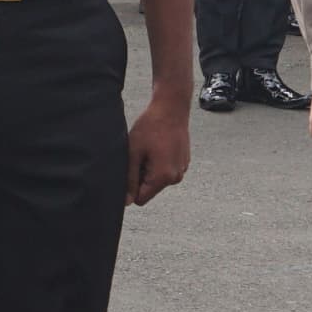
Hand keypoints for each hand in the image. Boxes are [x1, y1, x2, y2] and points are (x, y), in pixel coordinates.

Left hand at [125, 91, 191, 205]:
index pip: (140, 199)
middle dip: (141, 177)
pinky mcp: (184, 162)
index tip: (130, 169)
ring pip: (158, 180)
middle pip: (150, 189)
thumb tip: (127, 202)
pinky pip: (167, 171)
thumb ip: (129, 179)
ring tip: (149, 149)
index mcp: (163, 177)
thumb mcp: (133, 153)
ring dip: (150, 170)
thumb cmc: (150, 128)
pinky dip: (160, 163)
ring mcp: (182, 170)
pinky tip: (158, 147)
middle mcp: (176, 178)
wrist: (171, 108)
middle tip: (140, 155)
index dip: (131, 187)